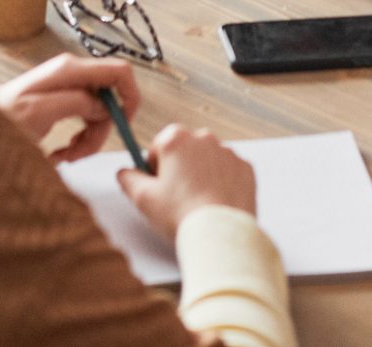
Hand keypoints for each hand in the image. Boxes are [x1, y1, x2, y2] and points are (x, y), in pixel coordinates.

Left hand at [0, 54, 140, 160]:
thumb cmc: (0, 121)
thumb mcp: (39, 112)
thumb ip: (75, 102)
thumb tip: (102, 106)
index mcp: (69, 69)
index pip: (119, 71)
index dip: (130, 97)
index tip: (125, 125)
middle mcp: (71, 74)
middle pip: (109, 98)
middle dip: (102, 128)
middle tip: (80, 152)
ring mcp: (65, 88)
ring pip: (98, 114)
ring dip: (88, 139)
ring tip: (65, 156)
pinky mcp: (60, 104)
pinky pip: (84, 122)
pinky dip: (78, 140)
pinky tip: (60, 153)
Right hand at [117, 125, 256, 234]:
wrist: (220, 233)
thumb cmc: (181, 214)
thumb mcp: (143, 198)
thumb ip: (129, 179)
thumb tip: (125, 173)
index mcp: (176, 139)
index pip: (158, 147)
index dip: (155, 170)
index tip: (158, 188)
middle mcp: (204, 138)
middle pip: (184, 151)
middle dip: (179, 170)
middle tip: (177, 199)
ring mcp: (227, 152)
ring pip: (207, 161)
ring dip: (201, 176)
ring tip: (198, 204)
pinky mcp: (245, 168)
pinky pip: (228, 172)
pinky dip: (222, 184)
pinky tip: (215, 204)